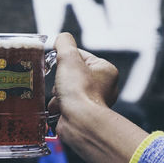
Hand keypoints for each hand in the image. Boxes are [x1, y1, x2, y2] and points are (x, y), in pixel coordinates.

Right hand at [48, 33, 147, 162]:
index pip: (79, 56)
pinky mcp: (82, 115)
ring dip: (57, 94)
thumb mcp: (69, 57)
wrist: (79, 122)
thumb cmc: (79, 91)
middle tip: (63, 85)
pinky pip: (64, 105)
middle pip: (69, 74)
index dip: (65, 59)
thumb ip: (64, 42)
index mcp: (105, 70)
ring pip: (64, 90)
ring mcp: (92, 102)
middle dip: (60, 81)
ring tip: (62, 100)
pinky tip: (60, 109)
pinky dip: (58, 106)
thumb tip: (60, 39)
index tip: (60, 65)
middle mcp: (103, 86)